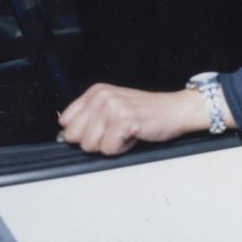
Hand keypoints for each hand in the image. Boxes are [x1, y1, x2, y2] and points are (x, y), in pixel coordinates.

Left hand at [58, 83, 217, 154]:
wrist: (176, 110)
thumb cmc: (146, 113)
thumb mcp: (112, 106)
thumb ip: (89, 117)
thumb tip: (65, 136)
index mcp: (96, 91)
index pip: (65, 122)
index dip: (84, 133)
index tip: (103, 128)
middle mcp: (102, 96)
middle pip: (74, 136)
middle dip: (94, 141)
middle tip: (116, 131)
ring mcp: (112, 107)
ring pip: (89, 145)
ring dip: (110, 145)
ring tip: (126, 132)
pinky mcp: (124, 121)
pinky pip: (108, 149)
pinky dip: (122, 148)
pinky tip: (134, 135)